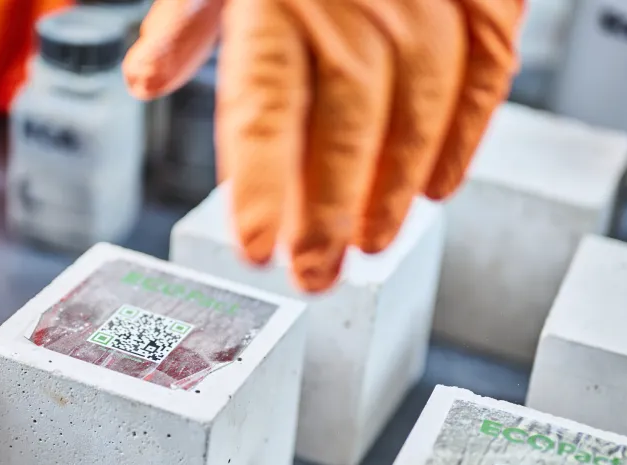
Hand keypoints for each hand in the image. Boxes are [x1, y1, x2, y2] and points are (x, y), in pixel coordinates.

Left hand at [124, 0, 523, 291]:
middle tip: (317, 276)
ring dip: (396, 185)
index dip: (258, 181)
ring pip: (420, 106)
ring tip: (373, 242)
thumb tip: (140, 81)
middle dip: (329, 209)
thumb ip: (186, 16)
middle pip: (344, 122)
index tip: (255, 248)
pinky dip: (466, 134)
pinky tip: (441, 186)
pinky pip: (486, 69)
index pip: (264, 103)